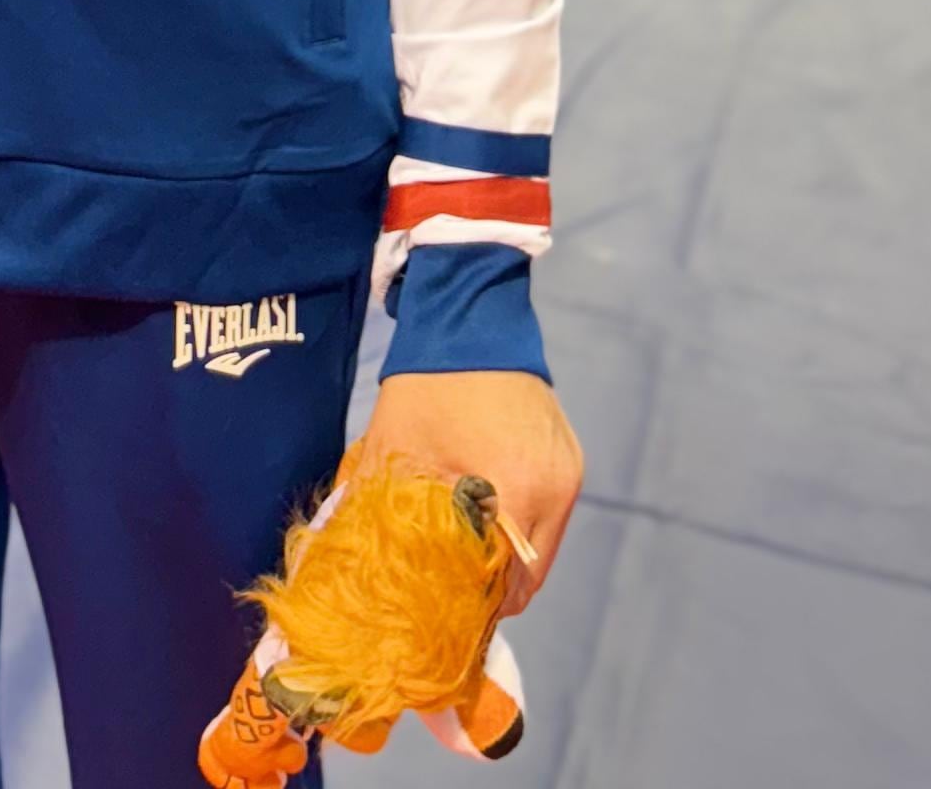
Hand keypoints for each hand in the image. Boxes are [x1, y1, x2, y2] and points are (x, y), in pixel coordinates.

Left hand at [339, 370, 581, 613]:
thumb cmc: (427, 381)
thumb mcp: (393, 448)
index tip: (441, 615)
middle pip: (529, 576)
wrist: (471, 314)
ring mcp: (568, 472)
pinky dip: (521, 528)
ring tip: (464, 558)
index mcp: (516, 489)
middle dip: (490, 592)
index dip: (472, 608)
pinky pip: (550, 517)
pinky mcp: (570, 458)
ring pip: (542, 550)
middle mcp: (555, 488)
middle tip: (449, 594)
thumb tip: (360, 566)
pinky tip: (486, 519)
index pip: (505, 585)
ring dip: (507, 561)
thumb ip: (378, 511)